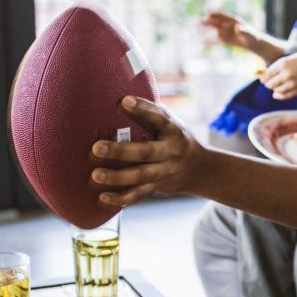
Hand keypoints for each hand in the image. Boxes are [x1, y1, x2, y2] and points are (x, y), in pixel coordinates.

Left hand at [90, 96, 205, 206]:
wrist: (200, 170)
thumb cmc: (177, 139)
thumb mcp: (172, 124)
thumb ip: (152, 114)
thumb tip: (122, 98)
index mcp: (174, 131)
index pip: (159, 118)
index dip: (143, 109)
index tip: (124, 101)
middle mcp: (171, 152)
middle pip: (145, 152)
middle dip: (120, 151)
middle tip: (96, 147)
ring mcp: (164, 172)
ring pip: (139, 176)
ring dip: (116, 177)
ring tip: (95, 174)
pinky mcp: (157, 187)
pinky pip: (138, 195)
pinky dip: (121, 198)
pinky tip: (103, 197)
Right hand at [202, 10, 257, 49]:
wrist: (252, 43)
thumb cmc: (251, 36)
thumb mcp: (249, 34)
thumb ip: (243, 30)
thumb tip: (238, 28)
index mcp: (233, 20)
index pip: (223, 16)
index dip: (216, 14)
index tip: (209, 13)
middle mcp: (227, 24)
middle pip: (216, 21)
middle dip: (208, 20)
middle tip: (199, 21)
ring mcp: (224, 30)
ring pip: (213, 27)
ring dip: (206, 27)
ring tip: (197, 26)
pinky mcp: (223, 38)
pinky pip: (214, 38)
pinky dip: (209, 39)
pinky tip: (202, 40)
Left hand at [260, 53, 296, 99]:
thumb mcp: (286, 60)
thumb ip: (274, 69)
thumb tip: (261, 80)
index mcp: (283, 64)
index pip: (266, 76)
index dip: (263, 78)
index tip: (264, 78)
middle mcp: (287, 74)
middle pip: (269, 85)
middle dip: (269, 83)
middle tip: (272, 81)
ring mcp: (293, 84)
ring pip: (276, 91)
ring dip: (275, 88)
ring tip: (279, 84)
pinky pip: (283, 96)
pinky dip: (278, 95)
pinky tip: (277, 93)